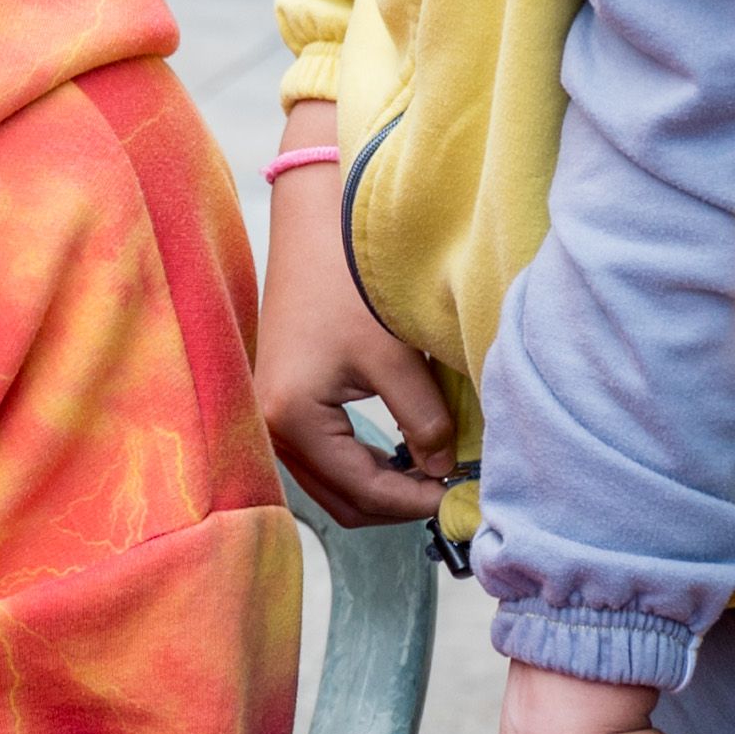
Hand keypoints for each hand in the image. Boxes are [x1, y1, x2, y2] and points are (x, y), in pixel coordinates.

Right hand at [257, 149, 455, 525]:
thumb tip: (445, 468)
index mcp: (294, 418)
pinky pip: (325, 462)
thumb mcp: (396, 353)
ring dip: (382, 489)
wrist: (313, 229)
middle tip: (451, 492)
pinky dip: (364, 468)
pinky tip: (403, 453)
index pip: (365, 490)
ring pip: (333, 488)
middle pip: (343, 502)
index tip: (462, 497)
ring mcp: (271, 420)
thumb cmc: (349, 278)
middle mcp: (272, 428)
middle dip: (399, 504)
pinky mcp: (282, 407)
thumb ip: (423, 419)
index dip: (418, 502)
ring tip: (433, 474)